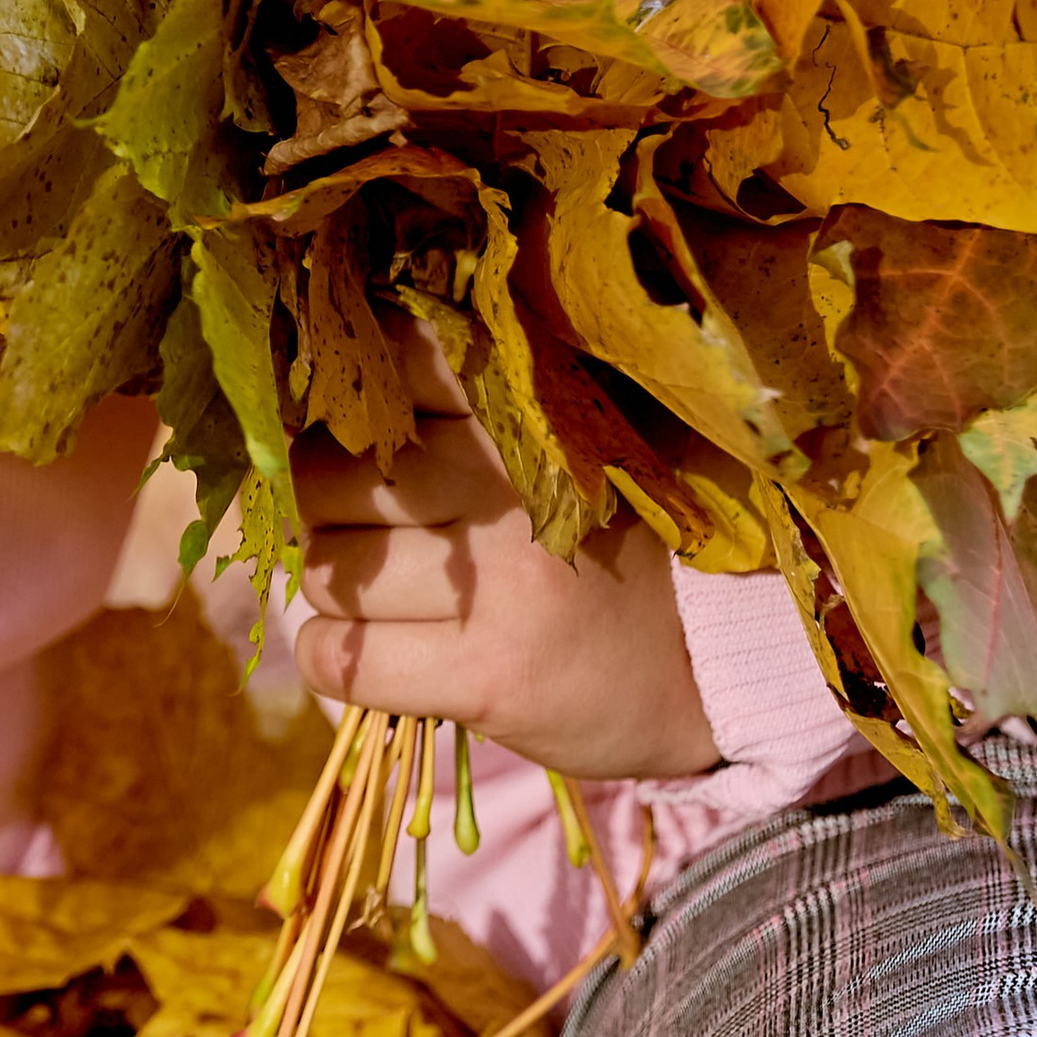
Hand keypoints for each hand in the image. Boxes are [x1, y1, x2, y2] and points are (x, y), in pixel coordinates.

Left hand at [289, 323, 720, 784]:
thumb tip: (345, 388)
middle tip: (359, 524)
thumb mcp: (573, 445)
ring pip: (328, 568)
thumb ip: (482, 411)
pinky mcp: (485, 674)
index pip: (394, 362)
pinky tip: (371, 654)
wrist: (714, 665)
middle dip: (323, 502)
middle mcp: (506, 488)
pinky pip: (340, 658)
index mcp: (529, 415)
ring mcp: (498, 583)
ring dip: (333, 586)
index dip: (352, 398)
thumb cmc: (625, 548)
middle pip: (331, 472)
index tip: (360, 430)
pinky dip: (329, 657)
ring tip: (377, 595)